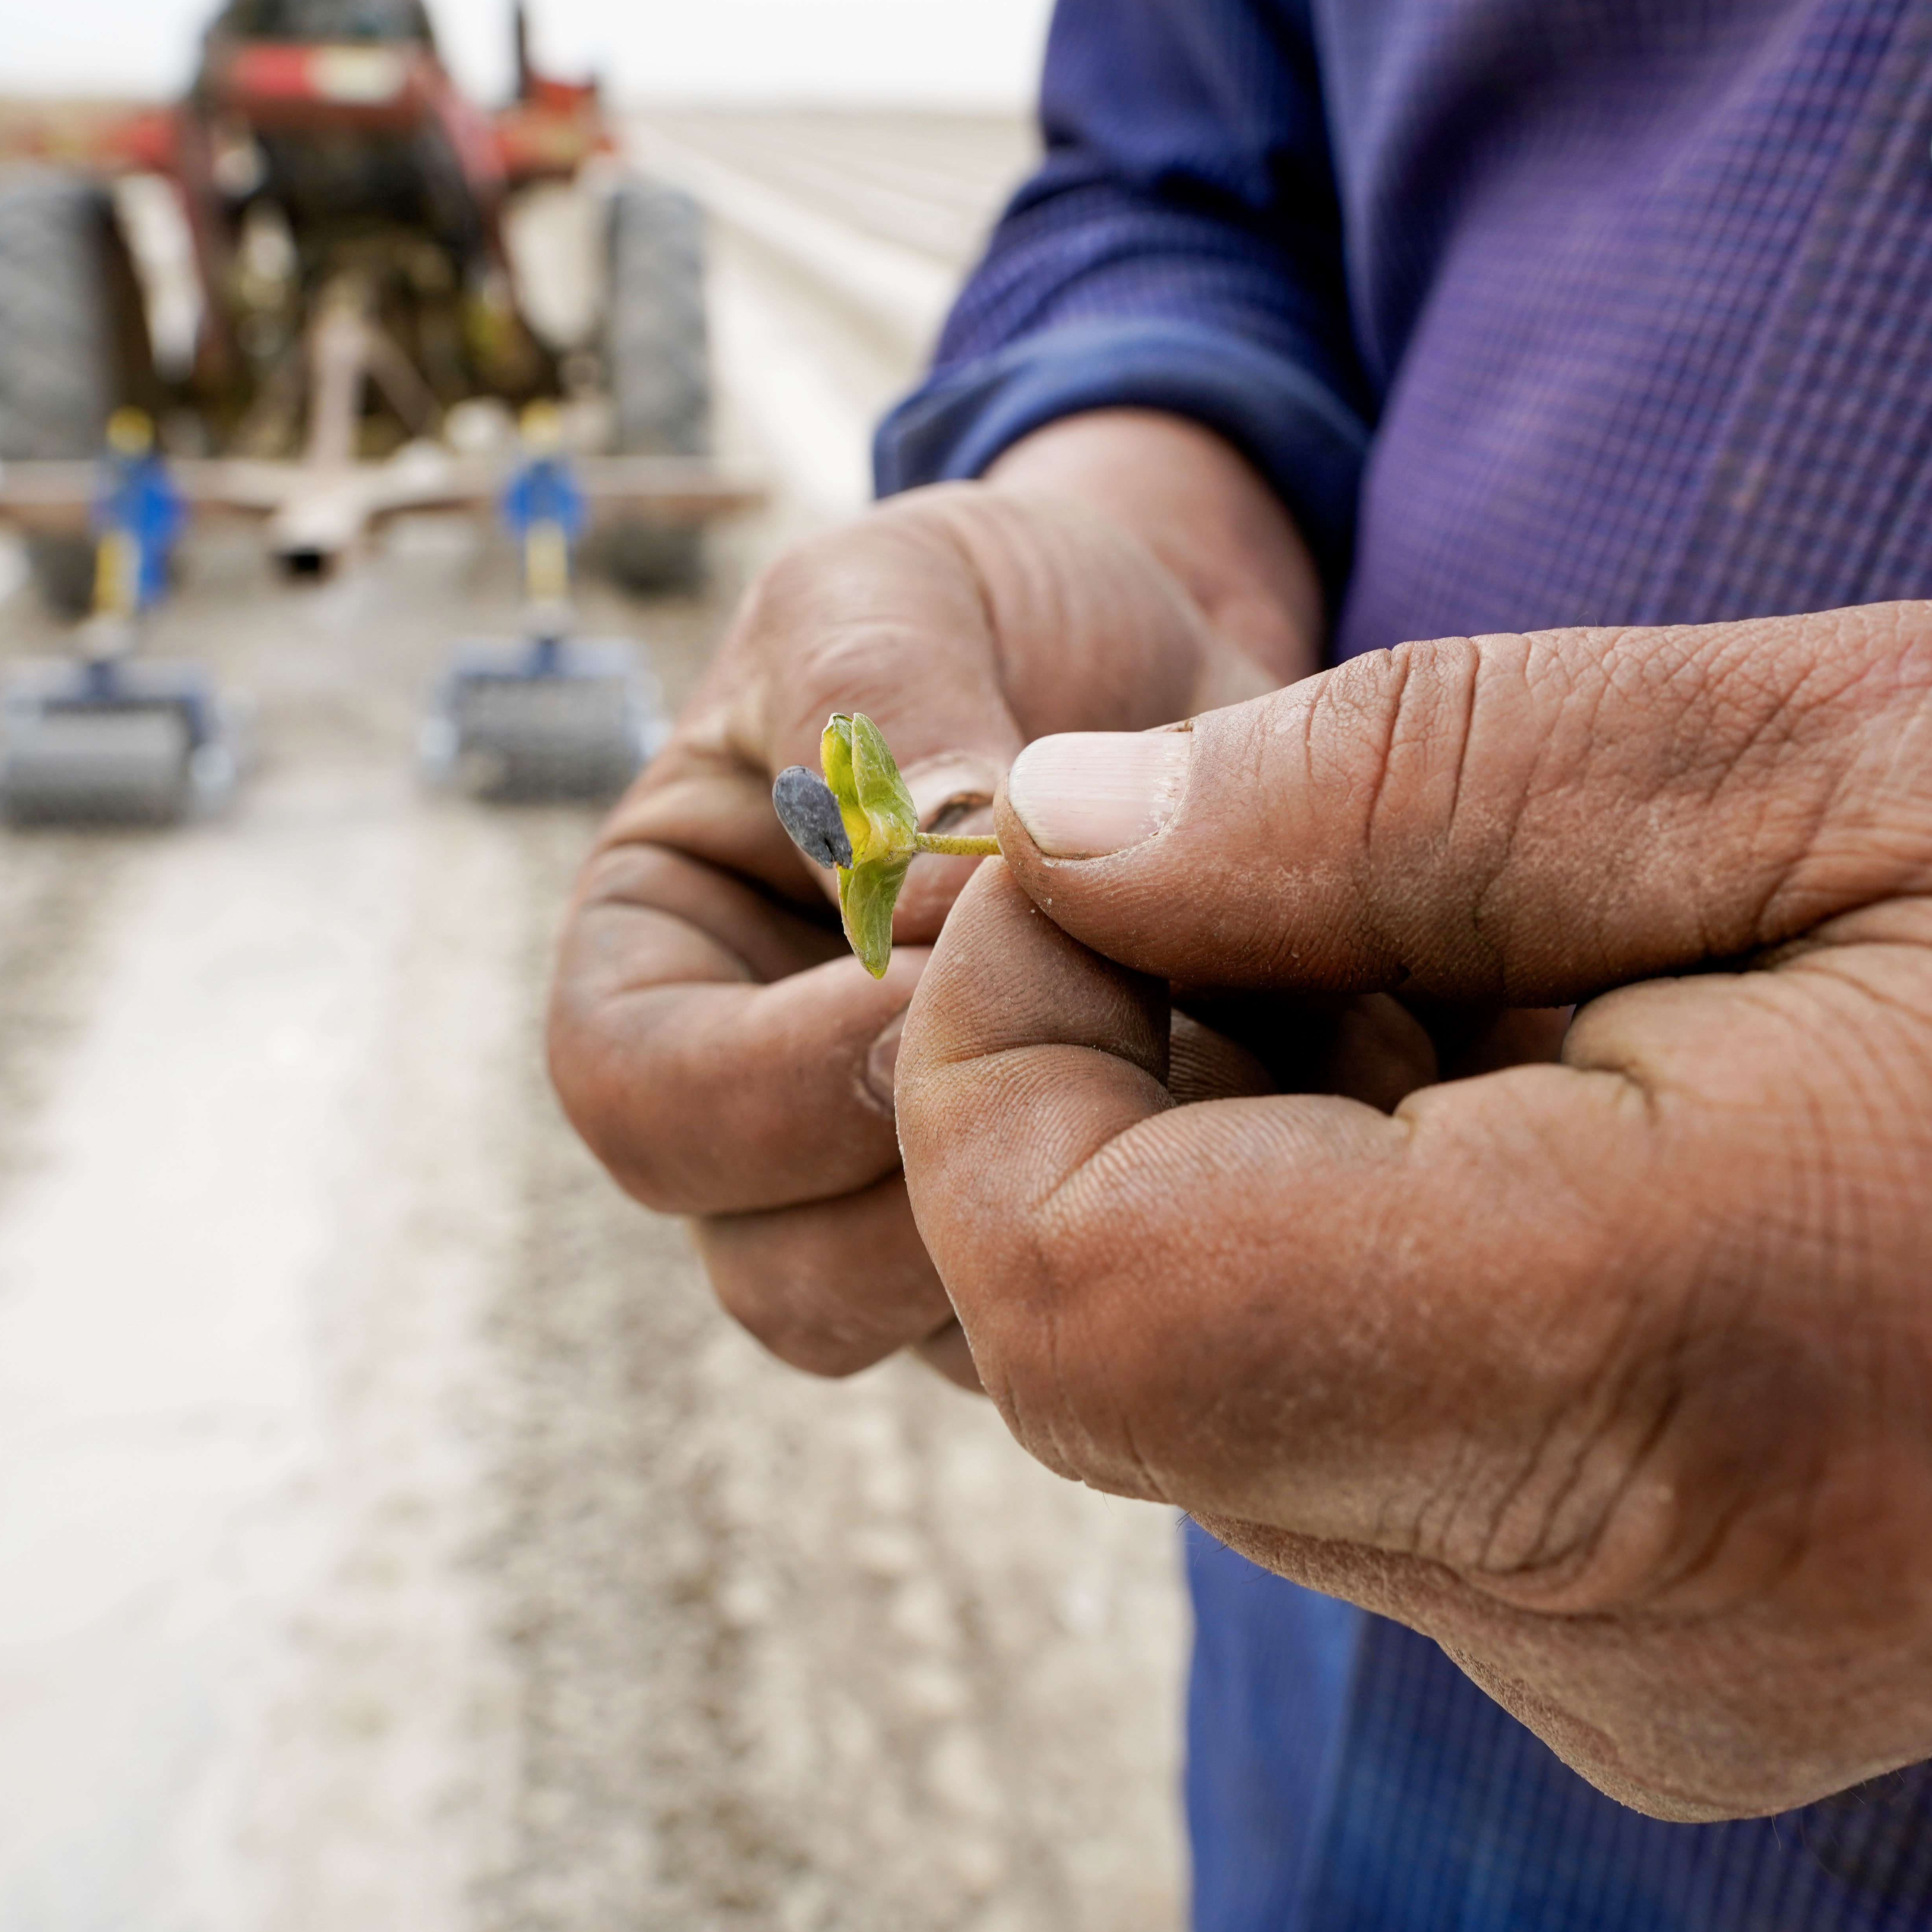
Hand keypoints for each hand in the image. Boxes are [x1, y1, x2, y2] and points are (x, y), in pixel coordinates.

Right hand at [547, 412, 1319, 1382]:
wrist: (1180, 660)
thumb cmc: (989, 612)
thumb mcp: (894, 592)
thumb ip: (873, 703)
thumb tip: (919, 862)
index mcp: (664, 973)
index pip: (636, 1103)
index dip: (765, 1082)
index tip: (924, 987)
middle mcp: (774, 1130)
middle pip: (777, 1274)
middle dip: (930, 1189)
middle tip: (1088, 1047)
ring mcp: (923, 1216)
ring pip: (952, 1339)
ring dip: (1082, 1220)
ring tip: (1206, 1054)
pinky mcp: (1085, 1252)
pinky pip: (1121, 1326)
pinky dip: (1210, 1230)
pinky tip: (1295, 1089)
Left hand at [897, 602, 1931, 1816]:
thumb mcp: (1860, 730)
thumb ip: (1409, 782)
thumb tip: (1062, 836)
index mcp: (1714, 1358)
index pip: (1103, 1306)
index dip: (1005, 1059)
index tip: (1109, 866)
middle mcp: (1654, 1609)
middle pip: (1125, 1366)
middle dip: (1124, 1090)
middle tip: (1350, 891)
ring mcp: (1652, 1683)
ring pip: (1216, 1410)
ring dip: (1258, 1166)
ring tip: (1517, 1001)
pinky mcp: (1656, 1679)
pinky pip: (1352, 1455)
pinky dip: (1368, 1261)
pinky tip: (1568, 1131)